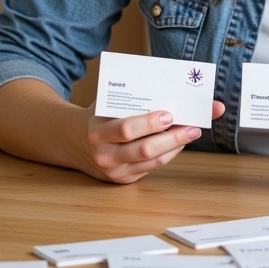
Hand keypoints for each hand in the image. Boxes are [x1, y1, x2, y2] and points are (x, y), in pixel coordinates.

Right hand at [77, 100, 224, 183]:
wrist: (76, 141)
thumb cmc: (99, 116)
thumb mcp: (105, 104)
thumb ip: (128, 98)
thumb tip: (167, 89)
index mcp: (98, 131)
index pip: (126, 129)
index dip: (150, 123)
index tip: (169, 114)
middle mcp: (105, 154)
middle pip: (145, 149)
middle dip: (172, 138)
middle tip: (192, 126)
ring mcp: (115, 170)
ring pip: (152, 161)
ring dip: (176, 146)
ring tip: (192, 132)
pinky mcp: (124, 179)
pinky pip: (152, 168)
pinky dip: (169, 154)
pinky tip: (180, 142)